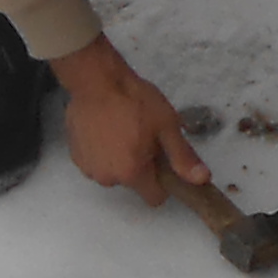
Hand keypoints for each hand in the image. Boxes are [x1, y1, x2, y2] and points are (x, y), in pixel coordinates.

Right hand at [50, 35, 210, 207]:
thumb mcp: (167, 125)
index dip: (163, 181)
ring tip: (120, 129)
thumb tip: (202, 180)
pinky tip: (103, 129)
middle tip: (142, 136)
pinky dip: (101, 152)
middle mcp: (108, 178)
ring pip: (113, 172)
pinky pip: (96, 162)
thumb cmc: (134, 100)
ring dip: (119, 158)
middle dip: (139, 166)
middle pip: (133, 183)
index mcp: (133, 174)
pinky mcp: (75, 155)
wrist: (95, 79)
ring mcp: (88, 168)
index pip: (154, 198)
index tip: (161, 159)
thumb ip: (183, 156)